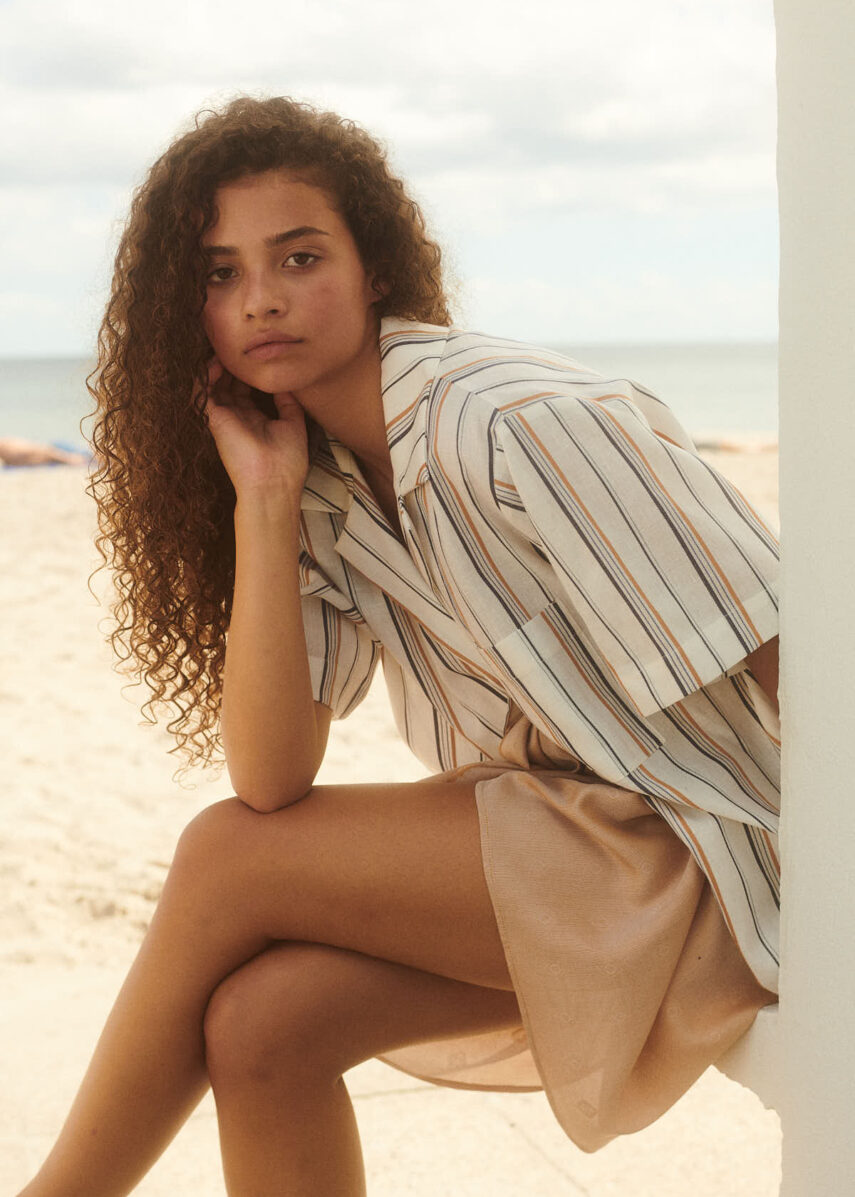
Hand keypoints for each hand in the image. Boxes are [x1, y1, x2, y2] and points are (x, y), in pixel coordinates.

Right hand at [203, 359, 309, 502]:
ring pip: (213, 385)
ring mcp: (224, 417)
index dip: (248, 372)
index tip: (256, 353)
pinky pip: (202, 393)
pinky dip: (205, 376)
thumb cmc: (287, 460)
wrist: (274, 482)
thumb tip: (288, 383)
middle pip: (228, 384)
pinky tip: (216, 362)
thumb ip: (288, 402)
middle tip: (239, 344)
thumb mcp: (294, 424)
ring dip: (217, 366)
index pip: (246, 389)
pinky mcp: (214, 419)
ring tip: (226, 348)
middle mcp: (237, 416)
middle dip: (232, 364)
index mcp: (255, 418)